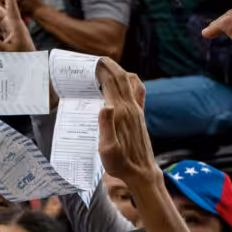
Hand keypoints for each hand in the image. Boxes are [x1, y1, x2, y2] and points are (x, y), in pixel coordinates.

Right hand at [97, 58, 158, 185]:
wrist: (141, 172)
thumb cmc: (121, 164)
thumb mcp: (107, 150)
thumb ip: (106, 127)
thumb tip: (104, 105)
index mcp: (120, 112)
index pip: (110, 82)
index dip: (100, 69)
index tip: (89, 61)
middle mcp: (130, 107)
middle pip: (120, 77)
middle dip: (108, 64)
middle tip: (95, 59)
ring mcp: (137, 110)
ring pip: (130, 81)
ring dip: (119, 69)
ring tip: (107, 65)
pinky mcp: (140, 115)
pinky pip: (138, 91)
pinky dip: (131, 80)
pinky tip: (126, 80)